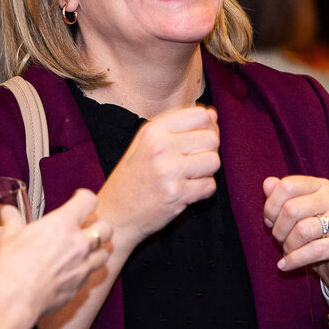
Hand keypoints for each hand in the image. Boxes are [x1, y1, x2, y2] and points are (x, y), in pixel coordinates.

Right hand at [0, 189, 112, 319]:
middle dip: (99, 226)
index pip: (88, 200)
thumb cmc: (12, 267)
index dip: (85, 197)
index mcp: (63, 224)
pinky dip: (85, 271)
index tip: (79, 199)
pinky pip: (90, 275)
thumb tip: (8, 211)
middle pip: (106, 228)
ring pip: (104, 254)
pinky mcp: (80, 286)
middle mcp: (79, 243)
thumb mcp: (9, 237)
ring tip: (84, 251)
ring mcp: (82, 266)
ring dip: (97, 250)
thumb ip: (13, 220)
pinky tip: (72, 271)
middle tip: (86, 228)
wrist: (15, 300)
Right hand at [96, 105, 220, 248]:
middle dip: (209, 150)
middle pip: (212, 138)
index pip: (200, 115)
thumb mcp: (145, 143)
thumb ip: (177, 126)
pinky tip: (186, 190)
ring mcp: (169, 171)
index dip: (209, 126)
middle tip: (194, 161)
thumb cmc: (131, 178)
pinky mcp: (177, 194)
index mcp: (153, 130)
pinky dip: (203, 190)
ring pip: (214, 161)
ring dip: (207, 171)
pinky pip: (210, 185)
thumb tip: (212, 113)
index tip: (200, 138)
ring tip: (189, 176)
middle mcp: (161, 147)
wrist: (114, 215)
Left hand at [263, 175, 328, 299]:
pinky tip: (285, 265)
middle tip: (279, 239)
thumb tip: (268, 183)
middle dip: (279, 229)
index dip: (271, 206)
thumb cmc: (314, 238)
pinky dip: (294, 260)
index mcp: (321, 186)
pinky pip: (314, 251)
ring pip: (303, 230)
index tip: (269, 221)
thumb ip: (281, 198)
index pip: (288, 185)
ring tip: (288, 251)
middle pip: (292, 209)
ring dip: (288, 245)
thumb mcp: (295, 218)